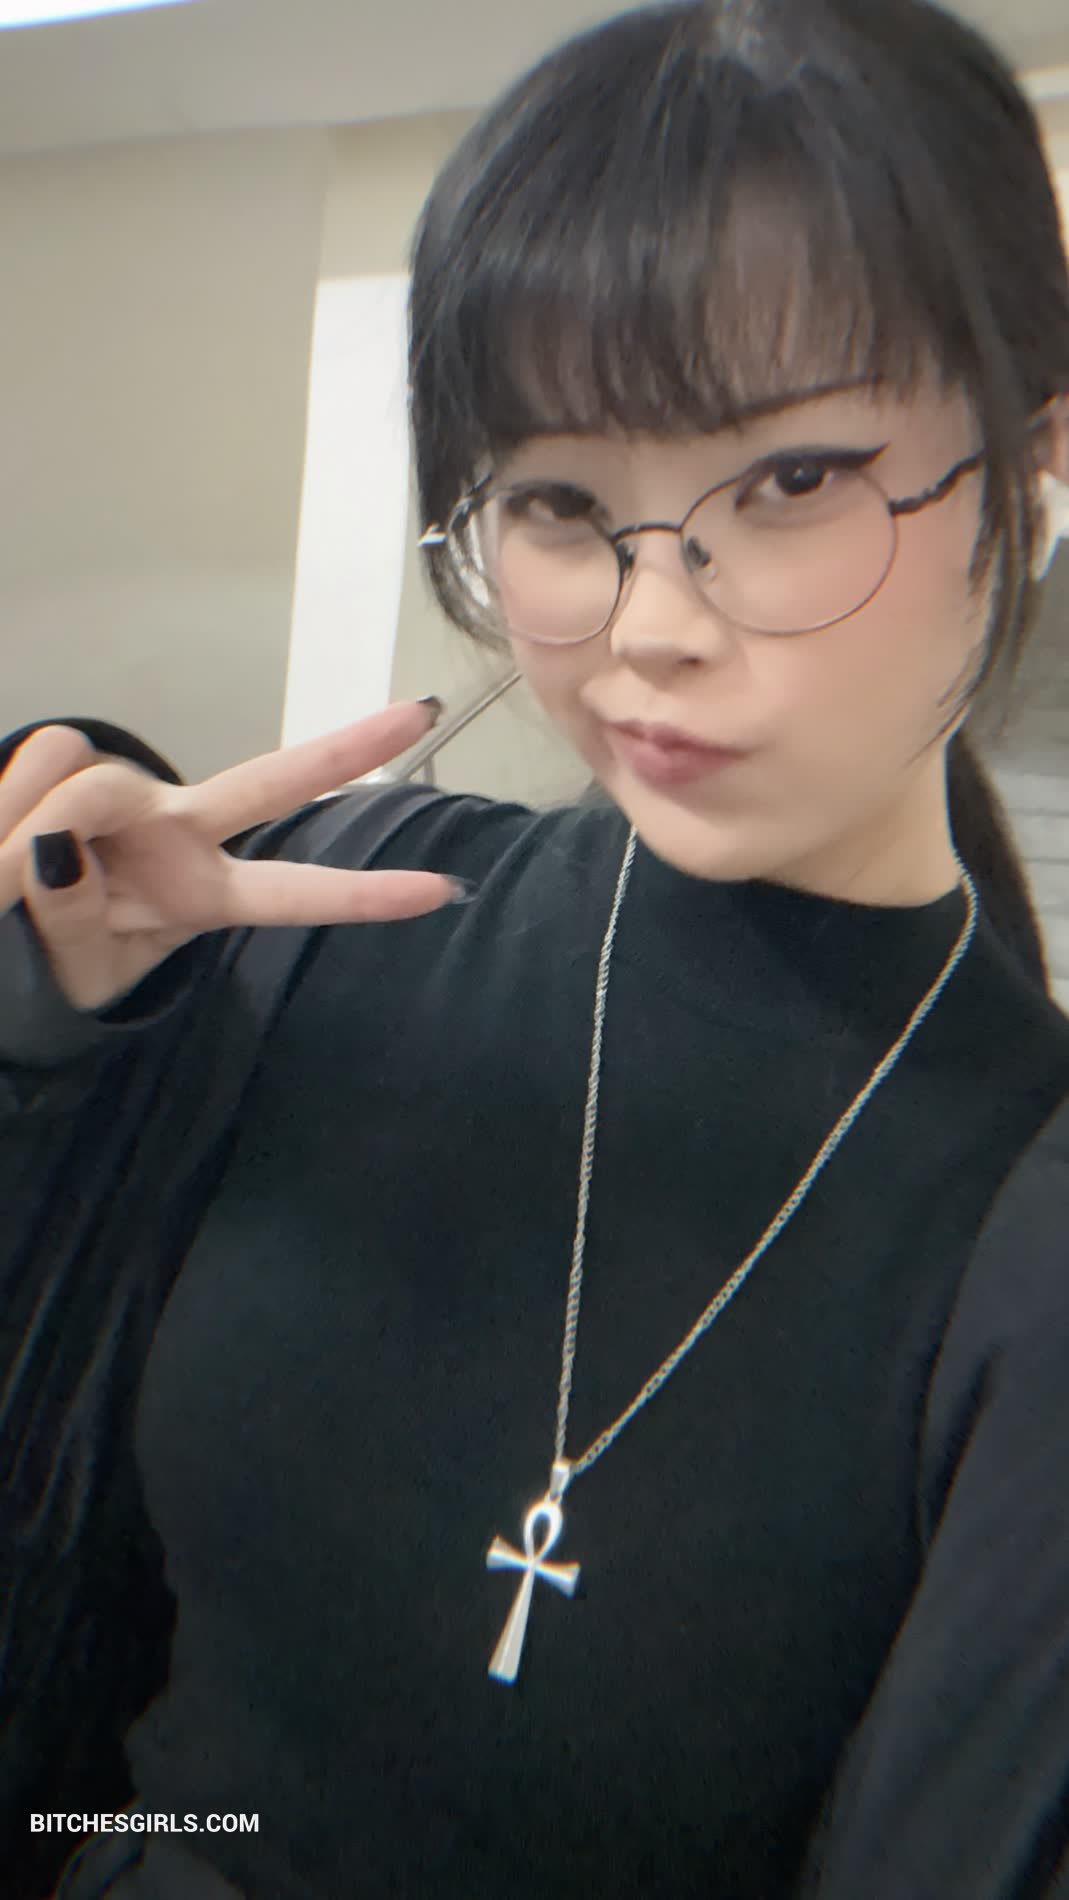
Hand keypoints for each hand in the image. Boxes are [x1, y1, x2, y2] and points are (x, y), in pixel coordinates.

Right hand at [0, 700, 460, 1010]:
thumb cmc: (37, 974)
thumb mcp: (70, 973)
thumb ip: (72, 918)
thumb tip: (60, 847)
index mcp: (198, 898)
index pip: (291, 894)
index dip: (362, 896)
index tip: (442, 892)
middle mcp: (178, 836)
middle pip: (272, 783)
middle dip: (346, 749)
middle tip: (424, 717)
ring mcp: (130, 801)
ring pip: (93, 778)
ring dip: (28, 825)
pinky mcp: (69, 770)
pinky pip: (42, 763)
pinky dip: (3, 806)